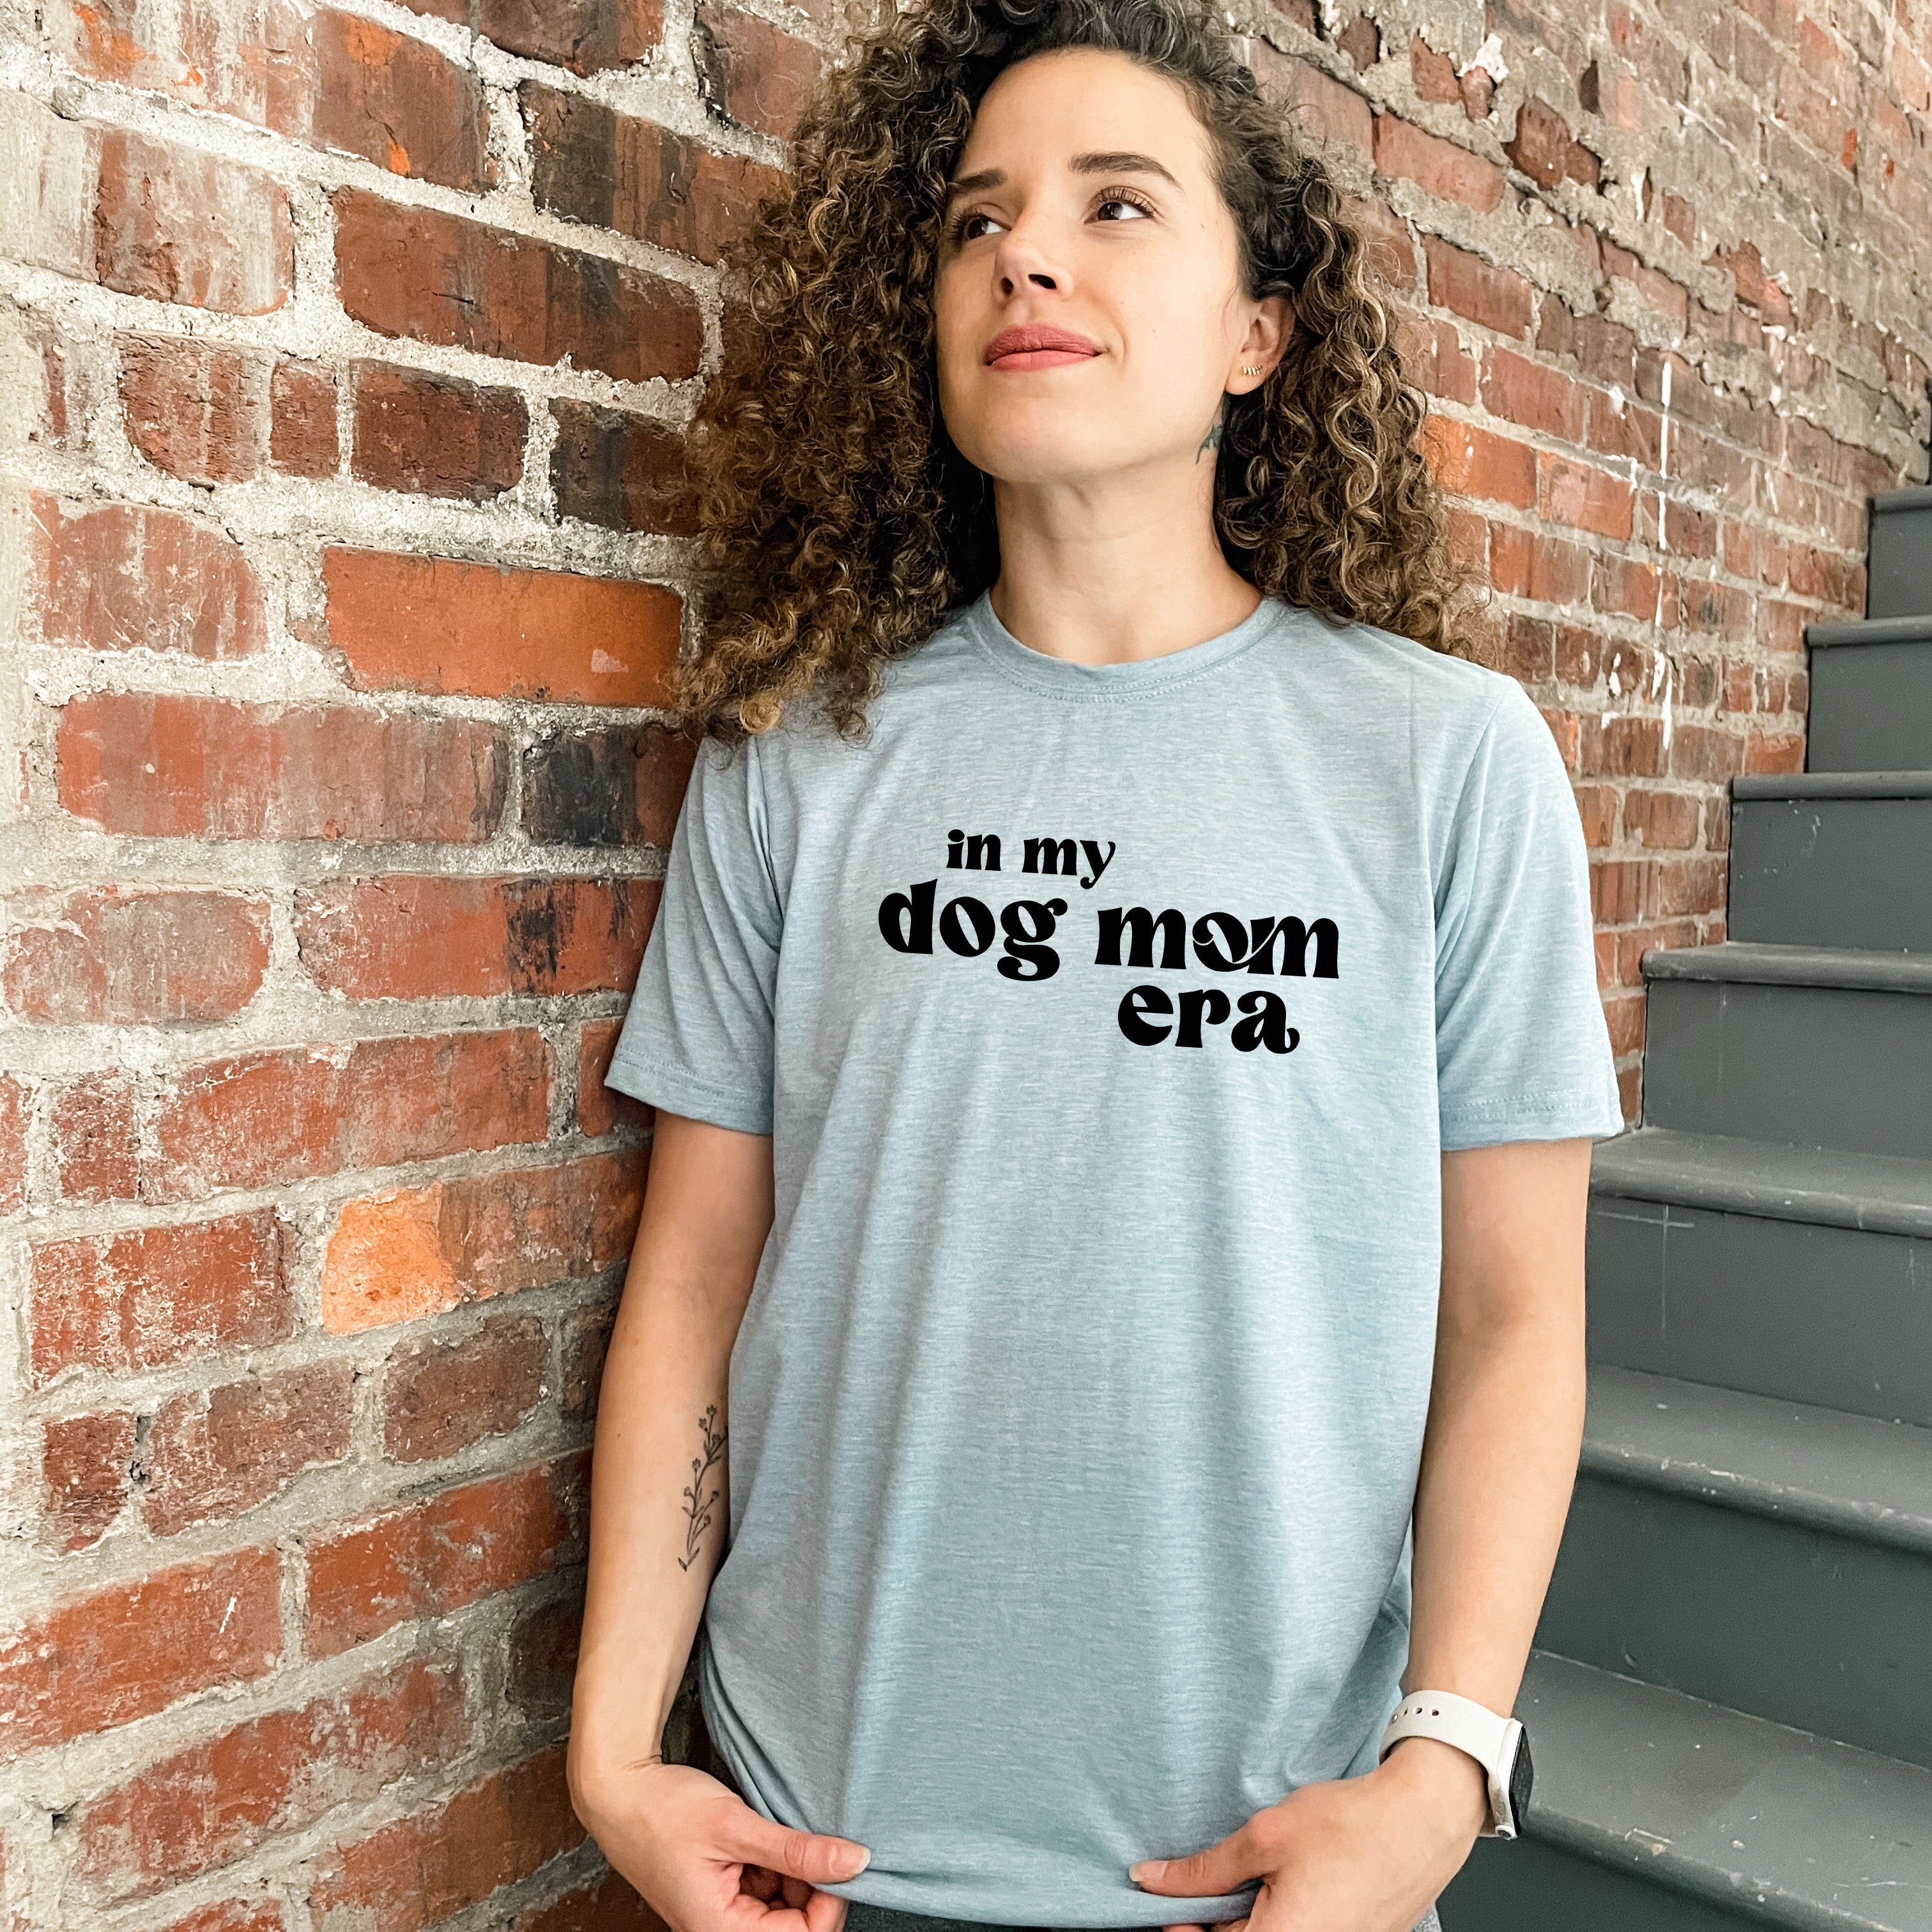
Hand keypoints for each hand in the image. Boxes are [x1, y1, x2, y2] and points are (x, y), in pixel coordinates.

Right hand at [568, 1751, 871, 1931]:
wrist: (619, 1791)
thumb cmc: (663, 1811)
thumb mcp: (736, 1826)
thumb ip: (796, 1850)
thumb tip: (856, 1862)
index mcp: (720, 1930)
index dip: (830, 1901)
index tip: (839, 1859)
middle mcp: (721, 1929)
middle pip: (794, 1925)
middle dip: (812, 1885)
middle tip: (810, 1838)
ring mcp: (721, 1911)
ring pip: (782, 1906)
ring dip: (793, 1872)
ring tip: (780, 1831)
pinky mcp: (722, 1892)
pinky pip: (764, 1890)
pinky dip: (775, 1864)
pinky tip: (765, 1835)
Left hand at [1126, 1739, 1488, 1931]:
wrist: (1422, 1821)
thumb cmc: (1351, 1827)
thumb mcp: (1264, 1838)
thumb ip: (1203, 1870)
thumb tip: (1151, 1879)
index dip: (1181, 1921)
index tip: (1166, 1897)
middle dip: (1217, 1916)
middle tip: (1215, 1879)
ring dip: (1248, 1915)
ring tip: (1259, 1875)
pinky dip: (1278, 1915)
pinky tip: (1283, 1884)